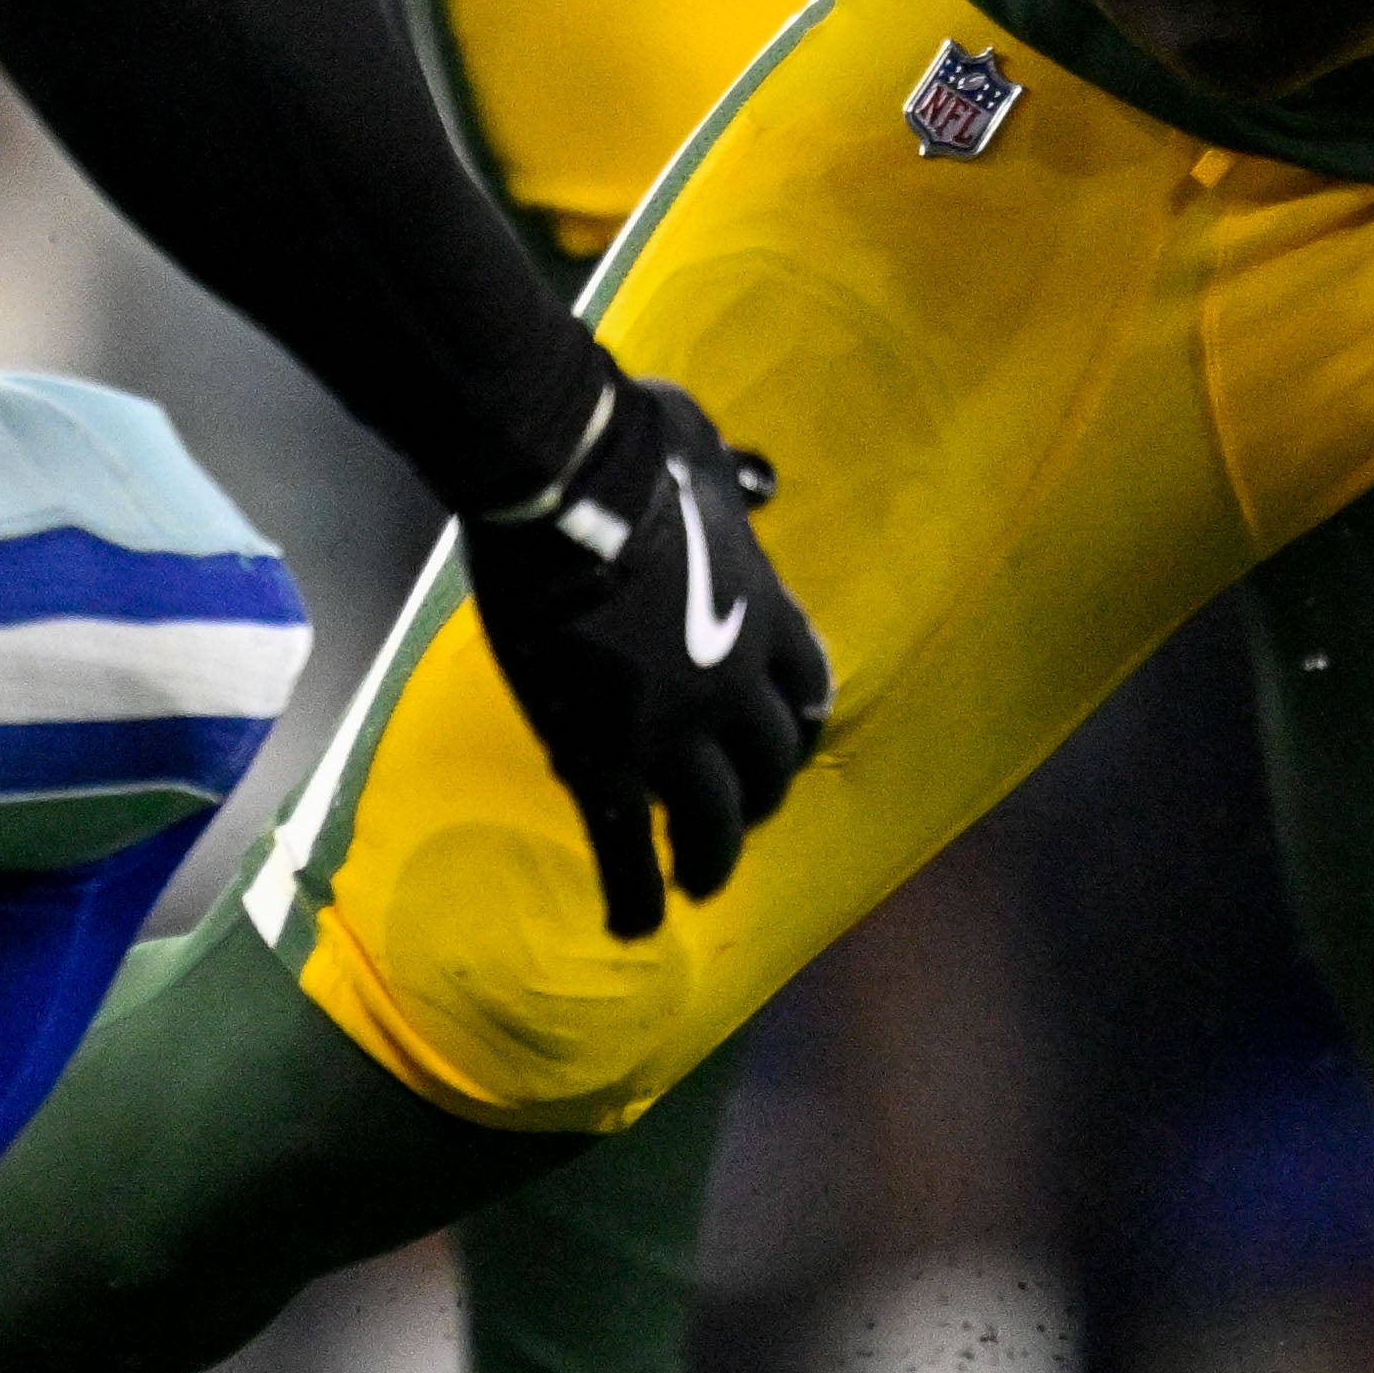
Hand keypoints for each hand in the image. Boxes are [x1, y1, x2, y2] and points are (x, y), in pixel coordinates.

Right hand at [454, 371, 825, 940]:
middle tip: (737, 818)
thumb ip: (726, 474)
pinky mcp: (606, 762)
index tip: (790, 735)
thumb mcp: (702, 448)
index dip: (798, 717)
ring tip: (696, 882)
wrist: (566, 490)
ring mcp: (673, 732)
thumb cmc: (626, 449)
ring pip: (713, 825)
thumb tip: (743, 474)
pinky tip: (633, 924)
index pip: (806, 684)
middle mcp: (733, 684)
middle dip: (758, 797)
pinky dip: (634, 894)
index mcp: (760, 611)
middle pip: (768, 764)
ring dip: (710, 859)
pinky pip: (626, 848)